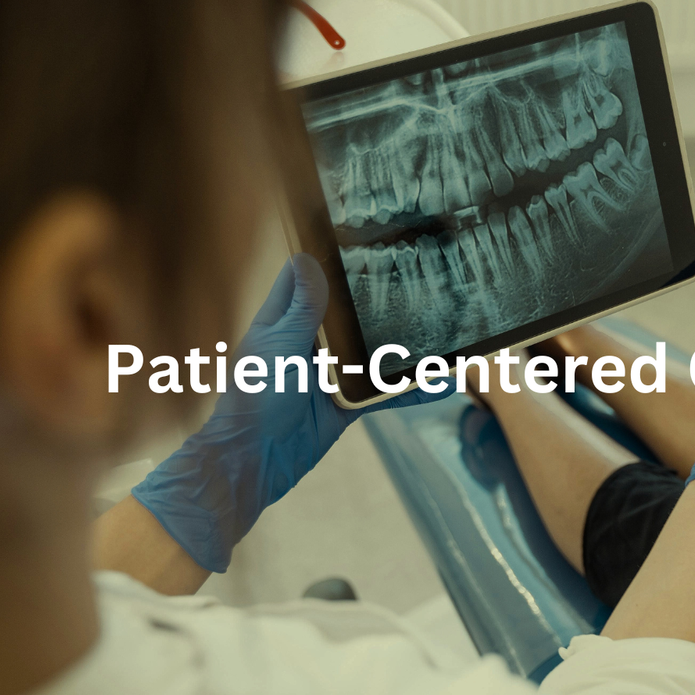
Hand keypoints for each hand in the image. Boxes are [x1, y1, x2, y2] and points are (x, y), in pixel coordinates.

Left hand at [132, 254, 444, 571]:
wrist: (257, 458)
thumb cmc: (257, 396)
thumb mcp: (282, 343)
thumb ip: (302, 307)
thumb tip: (307, 259)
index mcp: (283, 321)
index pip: (303, 279)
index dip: (323, 259)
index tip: (355, 237)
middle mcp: (306, 344)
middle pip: (344, 314)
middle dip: (373, 301)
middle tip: (415, 276)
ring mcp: (327, 374)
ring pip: (368, 352)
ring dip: (398, 346)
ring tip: (436, 328)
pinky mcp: (345, 403)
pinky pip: (380, 392)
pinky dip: (406, 388)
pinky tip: (436, 382)